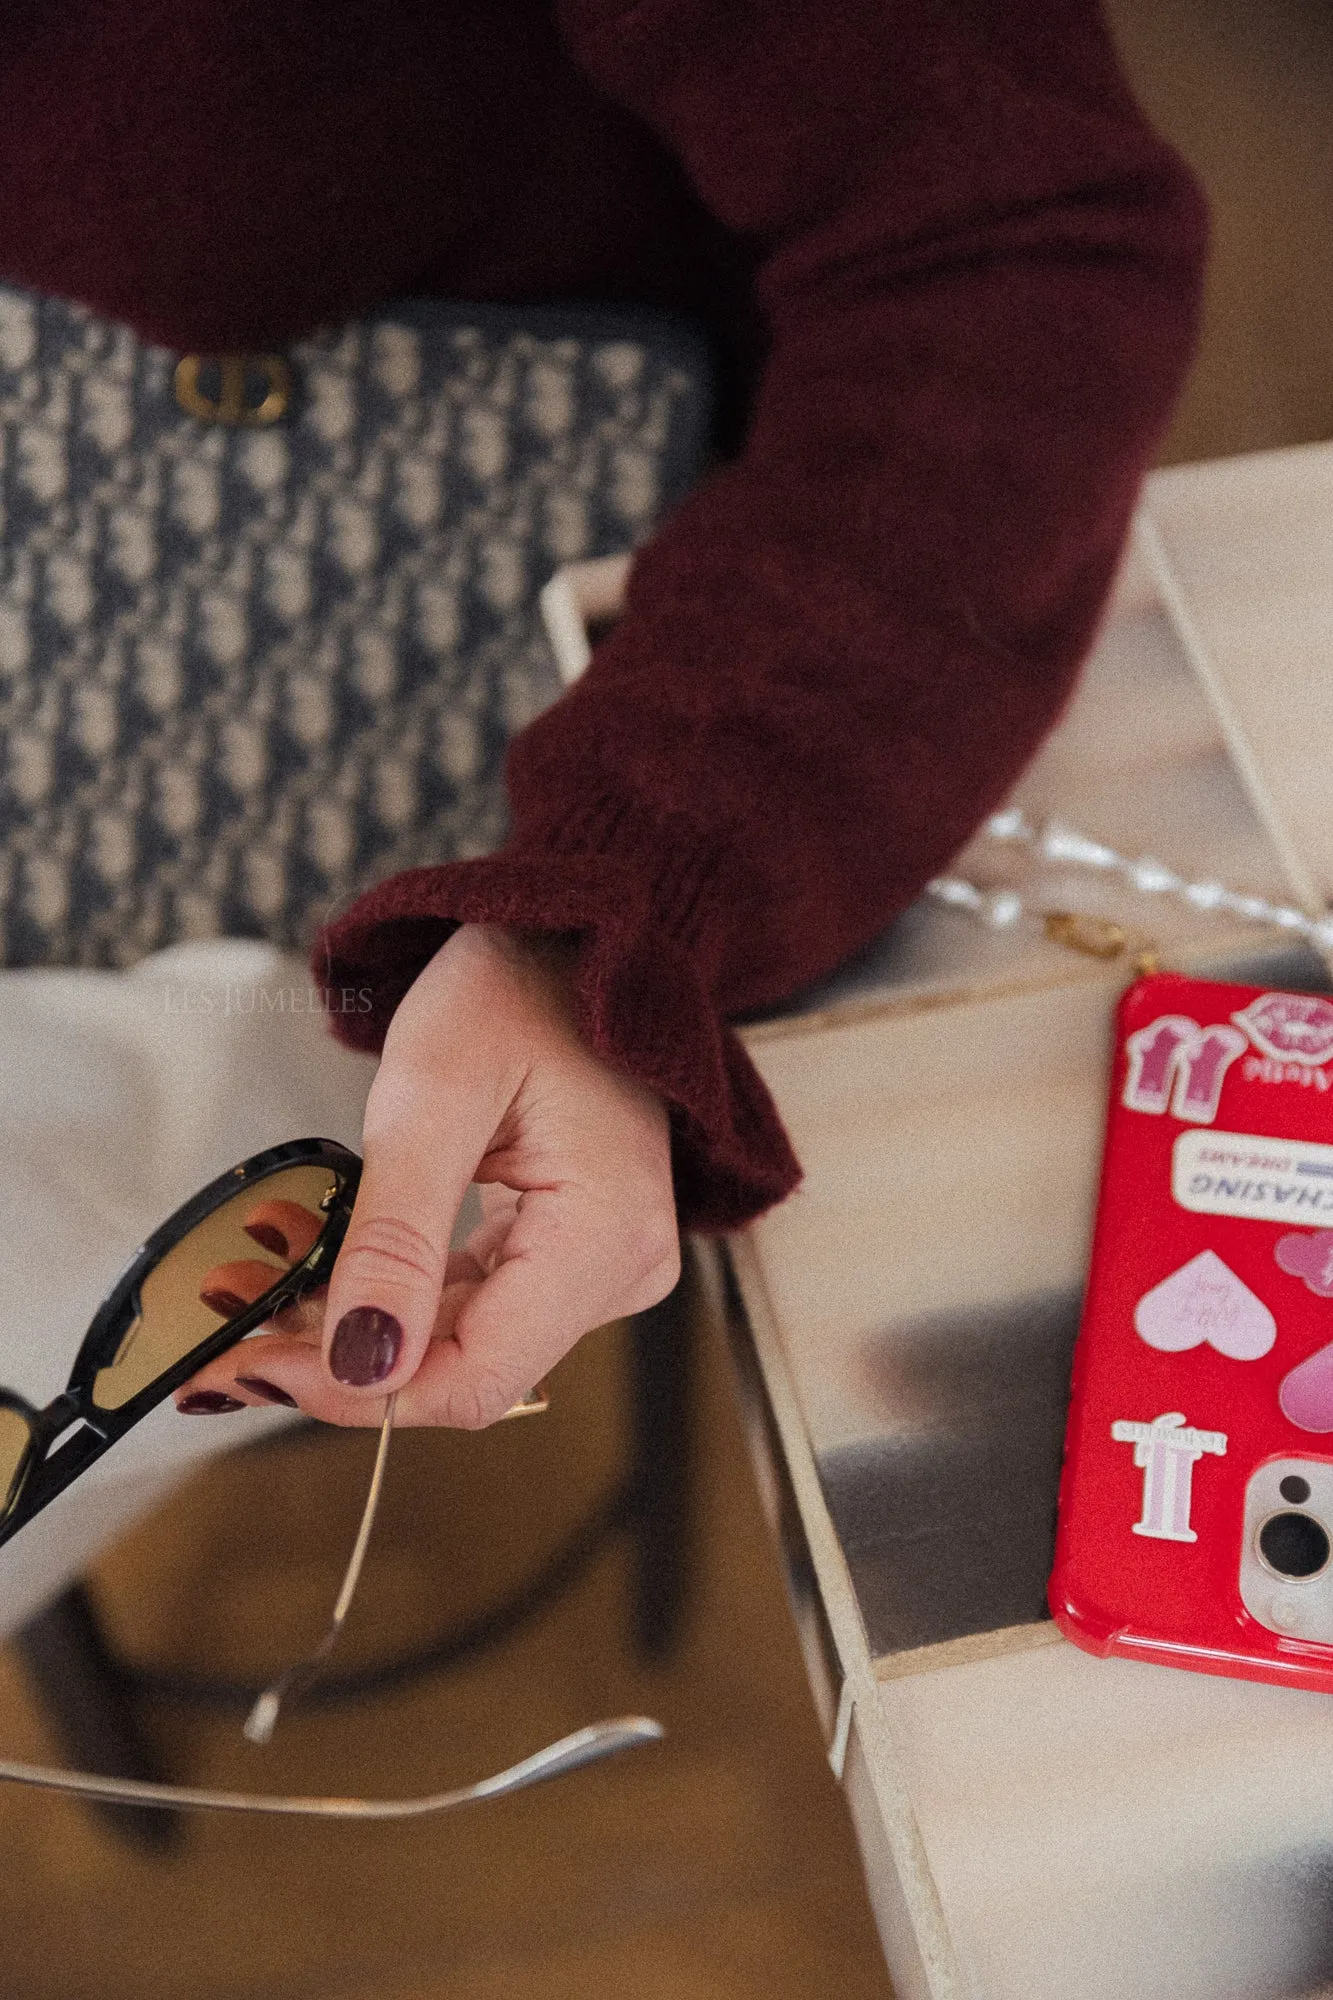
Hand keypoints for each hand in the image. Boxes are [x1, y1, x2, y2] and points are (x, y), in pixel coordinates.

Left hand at [176, 925, 679, 1425]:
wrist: (577, 936)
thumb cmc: (521, 984)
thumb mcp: (434, 1095)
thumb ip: (395, 1236)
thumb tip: (358, 1363)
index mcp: (606, 1236)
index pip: (476, 1378)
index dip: (359, 1389)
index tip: (255, 1367)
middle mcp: (620, 1268)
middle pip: (465, 1369)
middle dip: (343, 1359)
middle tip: (232, 1334)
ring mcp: (602, 1262)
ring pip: (463, 1344)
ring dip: (362, 1331)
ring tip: (266, 1298)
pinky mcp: (574, 1248)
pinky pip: (478, 1304)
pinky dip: (398, 1298)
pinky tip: (330, 1278)